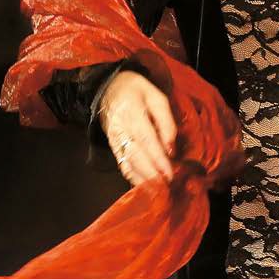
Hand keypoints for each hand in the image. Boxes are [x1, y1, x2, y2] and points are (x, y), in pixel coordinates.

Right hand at [97, 70, 177, 185]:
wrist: (107, 87)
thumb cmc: (136, 90)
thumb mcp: (156, 96)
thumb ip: (166, 120)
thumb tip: (171, 147)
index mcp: (132, 112)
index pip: (146, 139)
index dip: (158, 158)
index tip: (169, 173)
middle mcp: (120, 128)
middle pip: (136, 155)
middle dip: (151, 173)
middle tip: (166, 187)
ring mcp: (114, 139)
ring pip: (127, 163)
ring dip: (142, 179)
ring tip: (157, 191)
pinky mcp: (112, 145)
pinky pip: (121, 164)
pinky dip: (132, 177)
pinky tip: (144, 186)